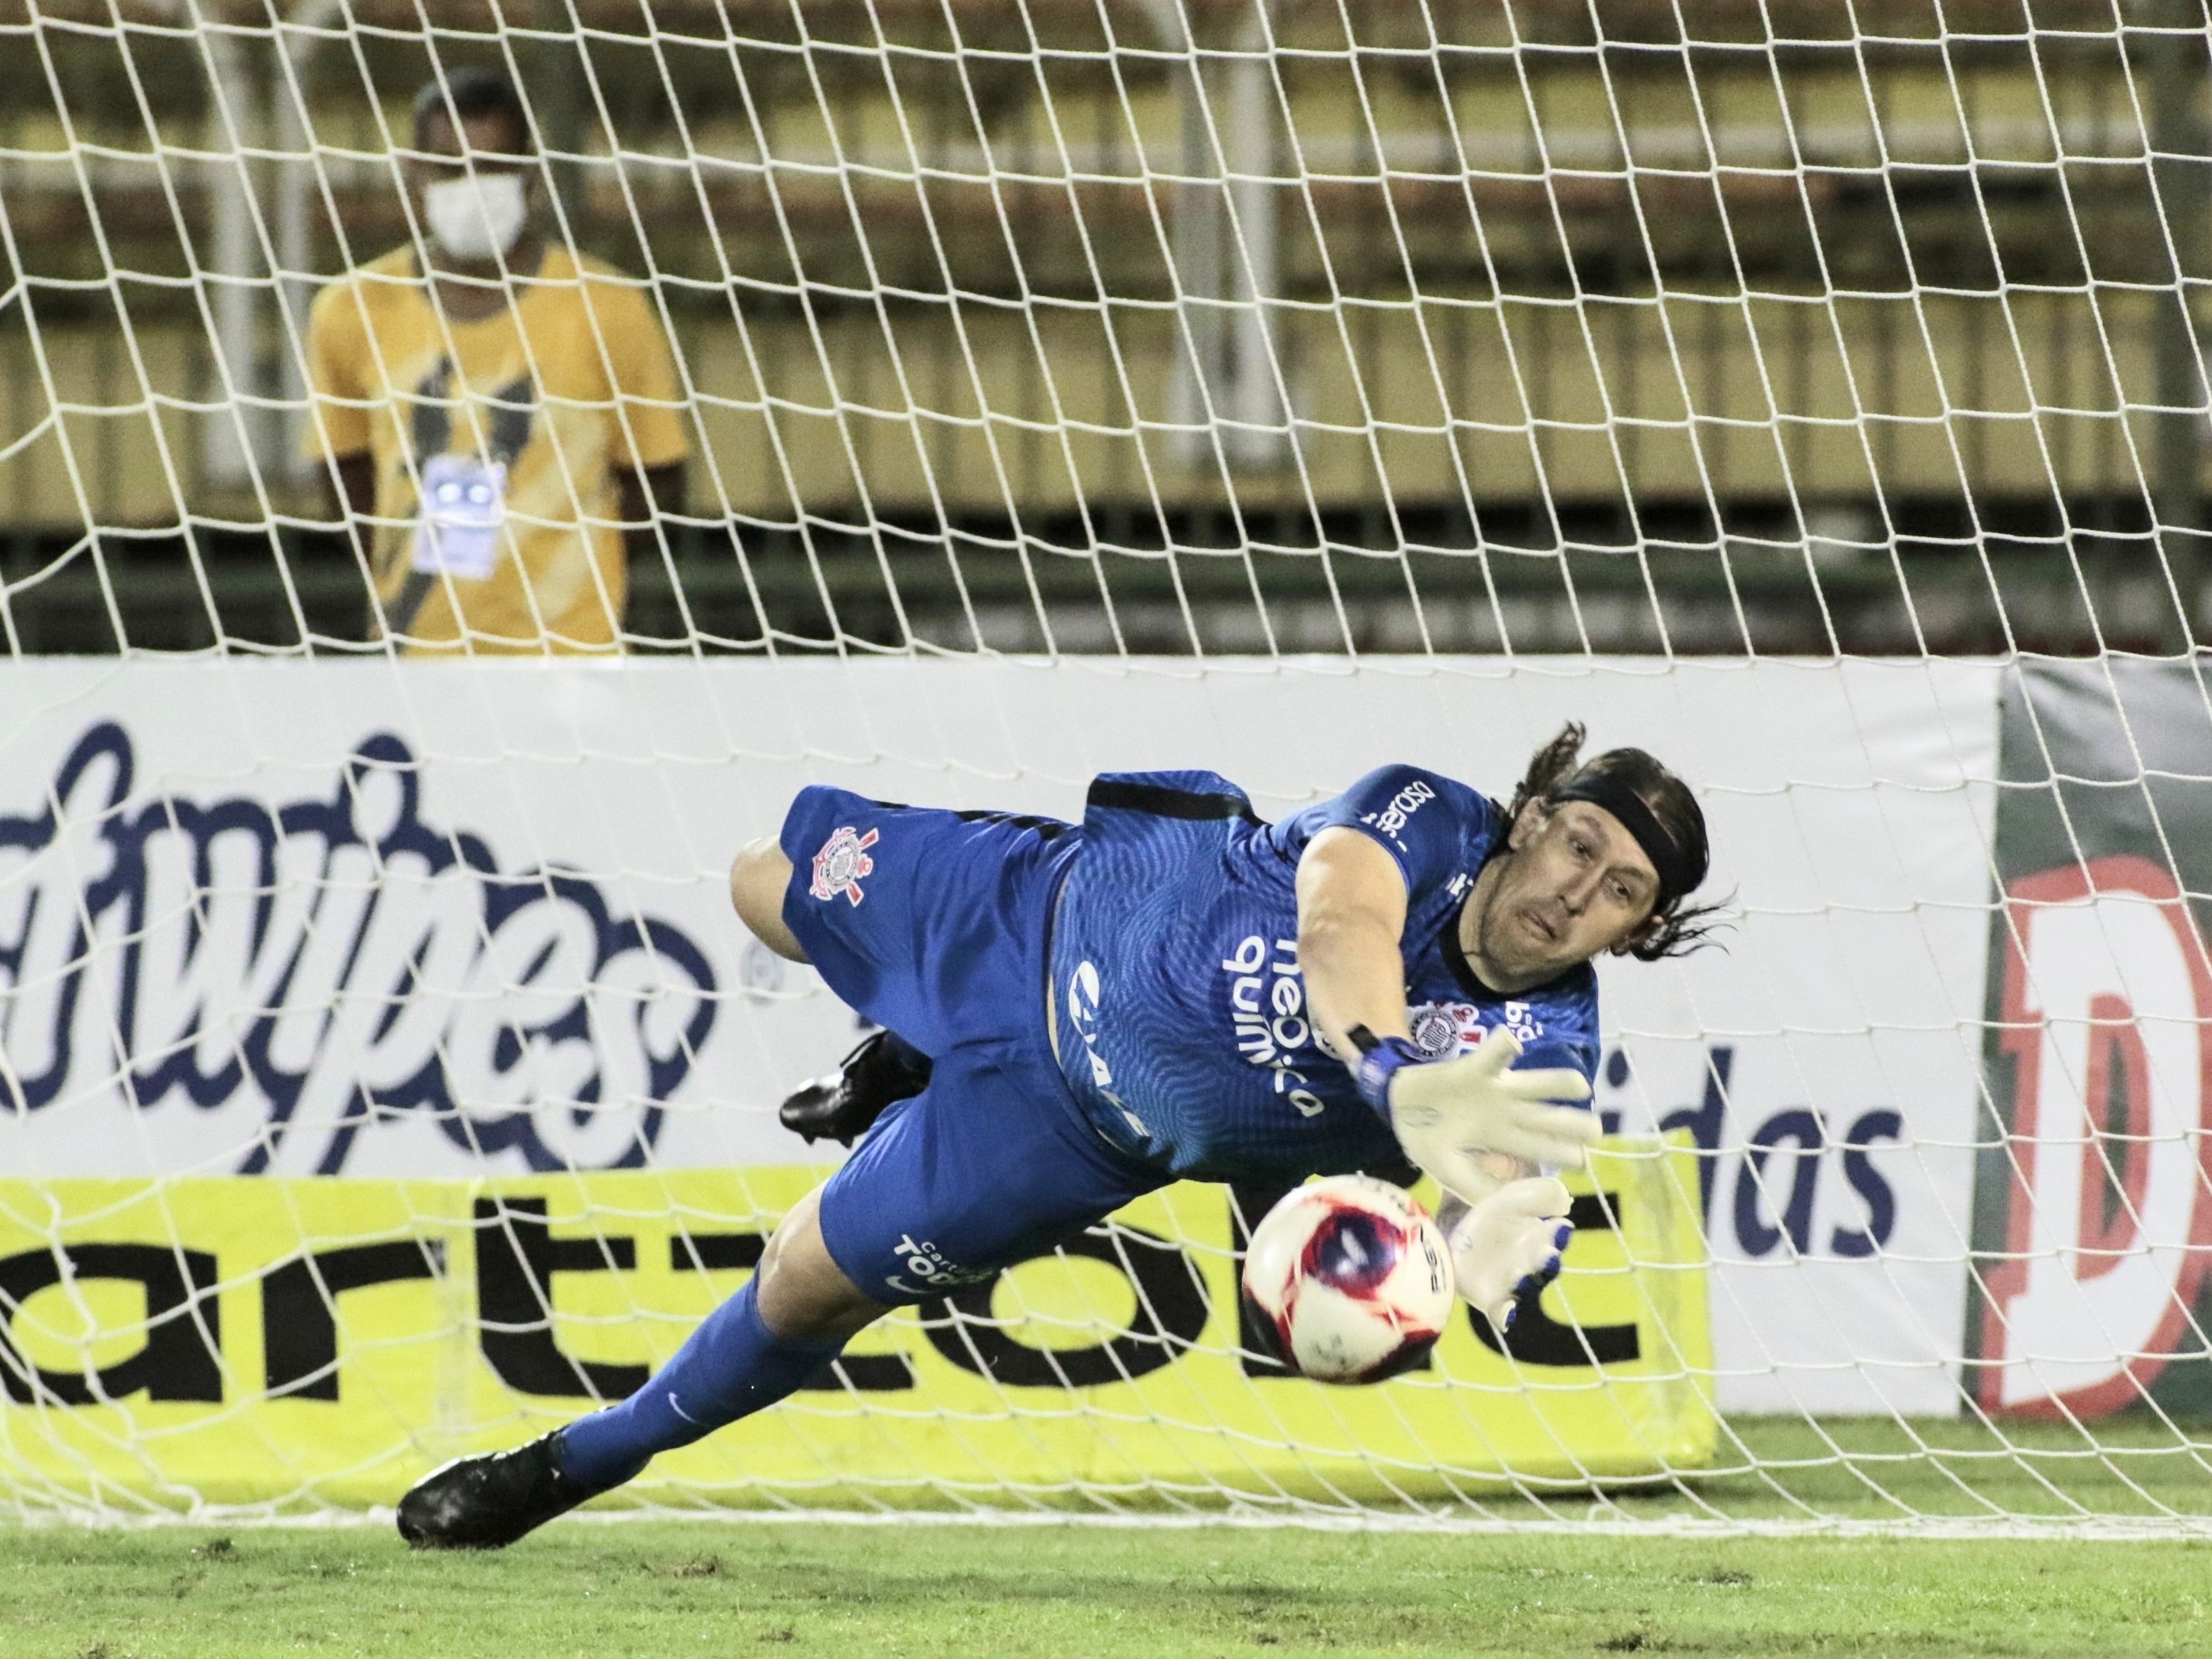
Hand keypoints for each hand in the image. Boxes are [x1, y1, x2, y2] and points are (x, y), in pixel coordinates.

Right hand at [1359, 1029, 1597, 1205]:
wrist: (1394, 1108)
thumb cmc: (1428, 1140)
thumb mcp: (1452, 1173)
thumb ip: (1483, 1190)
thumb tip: (1522, 1208)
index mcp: (1505, 1140)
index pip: (1546, 1148)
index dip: (1568, 1154)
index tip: (1582, 1161)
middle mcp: (1509, 1113)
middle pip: (1551, 1117)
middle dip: (1576, 1124)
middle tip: (1594, 1130)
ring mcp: (1496, 1089)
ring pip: (1538, 1083)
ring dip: (1559, 1083)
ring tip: (1579, 1087)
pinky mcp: (1476, 1067)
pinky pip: (1495, 1053)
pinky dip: (1504, 1046)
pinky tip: (1511, 1044)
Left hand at [1445, 1176, 1575, 1331]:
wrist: (1460, 1233)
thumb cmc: (1496, 1216)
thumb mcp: (1514, 1197)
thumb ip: (1540, 1194)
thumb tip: (1564, 1200)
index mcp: (1543, 1237)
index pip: (1557, 1237)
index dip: (1559, 1234)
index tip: (1560, 1227)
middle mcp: (1533, 1264)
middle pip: (1546, 1266)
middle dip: (1547, 1261)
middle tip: (1547, 1254)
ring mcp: (1514, 1284)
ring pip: (1526, 1288)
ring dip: (1526, 1283)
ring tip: (1521, 1275)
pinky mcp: (1492, 1300)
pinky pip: (1502, 1312)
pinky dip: (1506, 1315)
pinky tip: (1507, 1315)